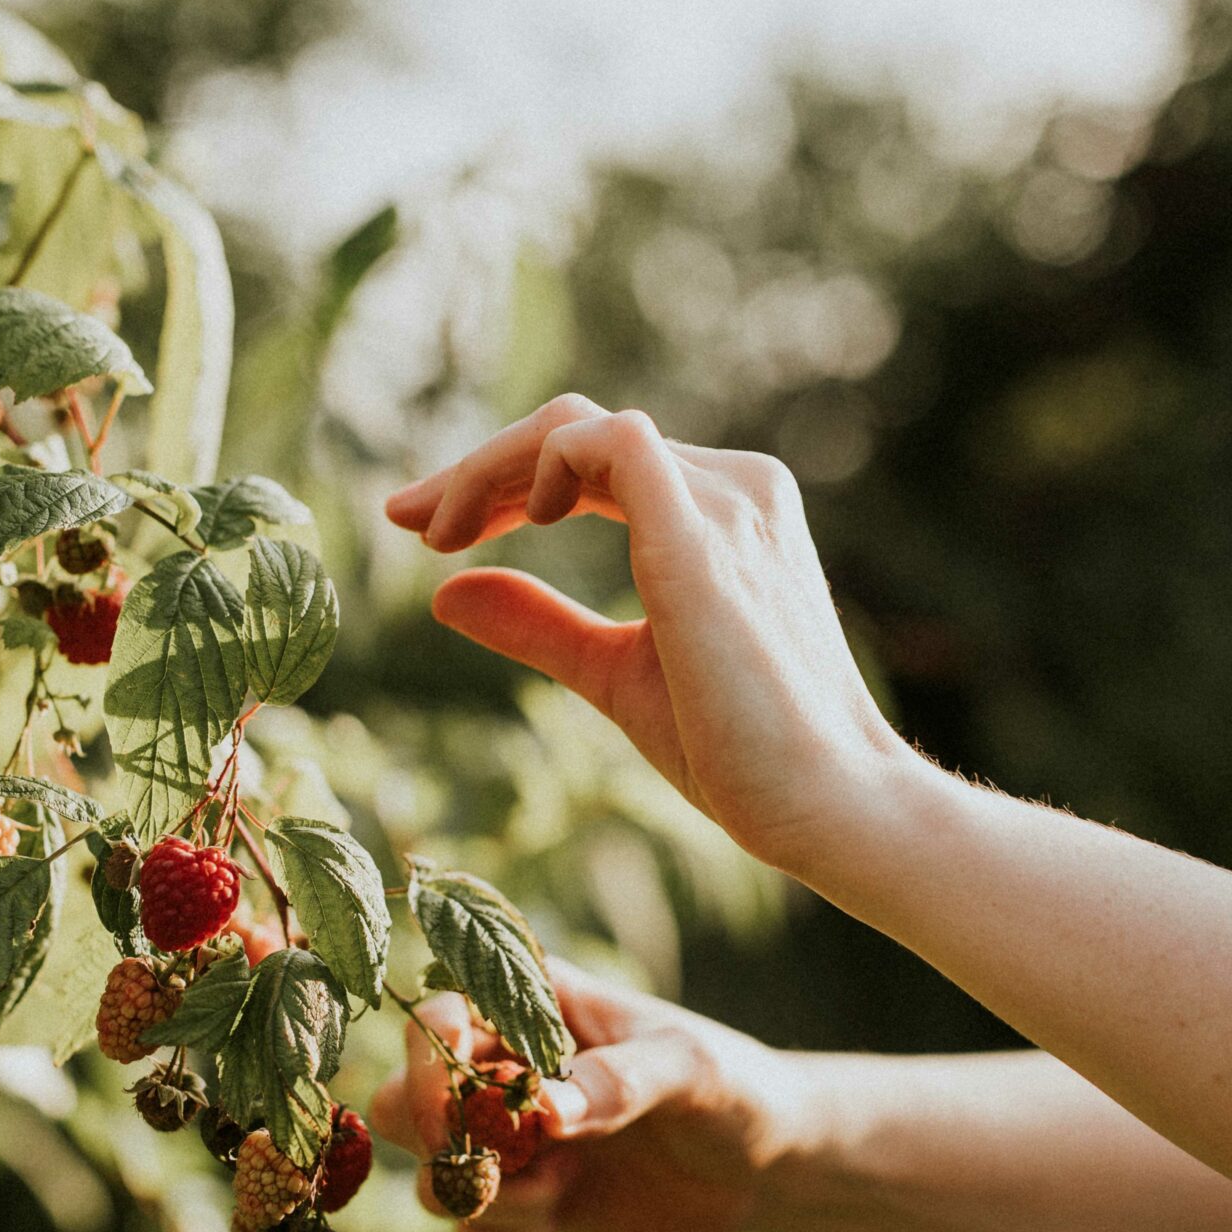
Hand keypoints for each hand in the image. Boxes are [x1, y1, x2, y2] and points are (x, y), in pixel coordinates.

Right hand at [369, 959, 801, 1231]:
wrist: (764, 1163)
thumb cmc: (730, 1085)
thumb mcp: (688, 1069)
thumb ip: (618, 1081)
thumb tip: (545, 1111)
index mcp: (531, 1007)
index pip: (437, 1014)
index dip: (430, 1057)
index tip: (464, 1103)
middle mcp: (501, 1069)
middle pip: (404, 1098)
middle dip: (436, 1138)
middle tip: (498, 1162)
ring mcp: (509, 1141)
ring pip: (429, 1172)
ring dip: (481, 1195)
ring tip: (557, 1189)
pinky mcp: (524, 1202)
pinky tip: (562, 1217)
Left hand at [385, 395, 919, 878]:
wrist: (828, 805)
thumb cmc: (740, 752)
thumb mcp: (615, 674)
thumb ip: (541, 625)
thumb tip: (444, 594)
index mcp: (722, 516)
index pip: (595, 460)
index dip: (503, 482)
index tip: (427, 531)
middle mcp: (733, 489)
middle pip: (578, 431)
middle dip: (481, 469)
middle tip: (404, 518)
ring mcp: (727, 502)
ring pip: (581, 426)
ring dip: (492, 466)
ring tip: (436, 530)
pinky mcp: (706, 534)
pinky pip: (610, 441)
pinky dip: (543, 464)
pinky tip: (517, 522)